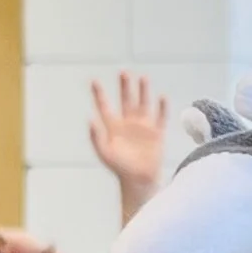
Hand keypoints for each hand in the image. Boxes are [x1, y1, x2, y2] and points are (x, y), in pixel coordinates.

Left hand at [88, 72, 170, 211]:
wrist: (139, 180)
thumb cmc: (120, 168)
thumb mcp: (104, 153)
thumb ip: (96, 136)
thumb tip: (89, 119)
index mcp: (113, 127)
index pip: (105, 107)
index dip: (99, 94)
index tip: (93, 81)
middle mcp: (128, 123)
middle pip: (126, 100)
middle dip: (125, 87)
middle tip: (123, 72)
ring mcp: (143, 127)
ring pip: (143, 104)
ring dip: (143, 91)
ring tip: (143, 77)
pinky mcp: (157, 133)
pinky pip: (160, 117)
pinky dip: (162, 108)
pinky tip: (162, 97)